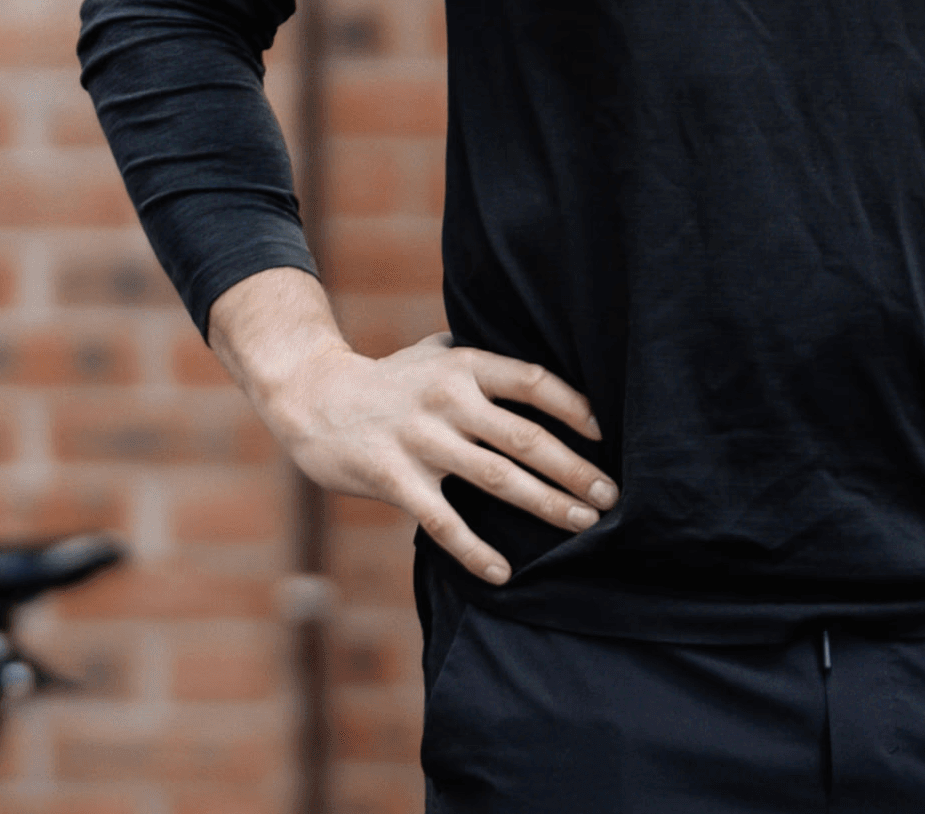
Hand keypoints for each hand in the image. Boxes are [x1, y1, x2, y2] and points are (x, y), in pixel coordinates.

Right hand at [254, 327, 617, 586]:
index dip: (573, 408)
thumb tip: (540, 367)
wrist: (314, 398)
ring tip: (582, 525)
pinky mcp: (395, 478)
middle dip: (575, 470)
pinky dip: (476, 550)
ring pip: (498, 478)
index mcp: (462, 365)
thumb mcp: (434, 353)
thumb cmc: (388, 380)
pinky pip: (444, 522)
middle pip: (526, 437)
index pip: (532, 382)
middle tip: (611, 497)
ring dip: (546, 505)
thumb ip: (480, 359)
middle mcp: (447, 399)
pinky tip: (503, 572)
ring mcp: (421, 439)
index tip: (604, 435)